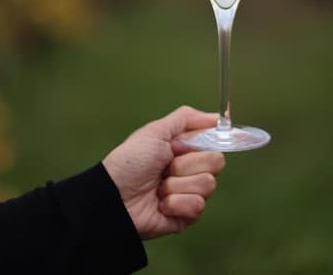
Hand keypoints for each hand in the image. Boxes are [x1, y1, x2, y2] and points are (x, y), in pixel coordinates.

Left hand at [102, 106, 225, 238]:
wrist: (115, 197)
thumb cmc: (130, 163)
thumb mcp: (155, 132)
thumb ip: (186, 118)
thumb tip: (217, 116)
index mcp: (185, 149)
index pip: (215, 142)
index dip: (209, 141)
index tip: (202, 141)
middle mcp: (190, 170)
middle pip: (216, 162)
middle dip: (186, 164)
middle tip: (165, 167)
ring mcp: (190, 193)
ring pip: (208, 184)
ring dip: (177, 184)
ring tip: (158, 187)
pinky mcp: (187, 215)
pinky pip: (197, 205)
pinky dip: (176, 202)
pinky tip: (160, 204)